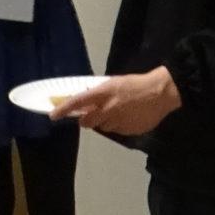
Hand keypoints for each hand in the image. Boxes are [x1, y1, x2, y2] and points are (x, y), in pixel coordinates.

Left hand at [54, 68, 181, 134]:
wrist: (160, 93)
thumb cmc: (136, 84)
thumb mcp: (113, 83)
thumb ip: (99, 94)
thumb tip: (86, 101)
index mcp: (103, 93)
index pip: (77, 103)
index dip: (63, 110)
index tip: (53, 115)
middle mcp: (108, 109)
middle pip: (87, 122)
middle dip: (85, 119)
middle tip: (91, 114)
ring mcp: (118, 122)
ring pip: (102, 127)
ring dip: (103, 122)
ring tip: (116, 112)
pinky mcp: (128, 131)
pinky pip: (116, 131)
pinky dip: (117, 125)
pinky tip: (127, 117)